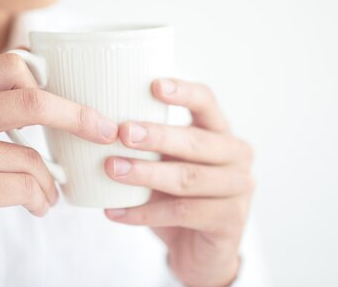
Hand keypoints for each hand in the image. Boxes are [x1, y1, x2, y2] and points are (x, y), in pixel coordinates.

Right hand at [0, 53, 117, 284]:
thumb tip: (44, 90)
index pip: (12, 63)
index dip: (52, 79)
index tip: (76, 98)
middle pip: (32, 97)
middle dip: (78, 116)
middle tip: (104, 130)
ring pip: (33, 155)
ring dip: (51, 180)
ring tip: (49, 193)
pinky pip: (26, 186)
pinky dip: (41, 200)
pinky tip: (37, 207)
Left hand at [104, 78, 254, 286]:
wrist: (200, 252)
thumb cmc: (178, 198)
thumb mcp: (167, 165)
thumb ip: (150, 146)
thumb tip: (98, 125)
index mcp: (221, 132)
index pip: (207, 102)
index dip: (183, 92)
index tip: (153, 85)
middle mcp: (237, 156)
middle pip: (196, 141)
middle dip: (157, 135)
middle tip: (123, 132)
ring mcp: (239, 189)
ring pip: (188, 178)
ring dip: (146, 174)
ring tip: (111, 170)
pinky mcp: (230, 221)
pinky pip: (182, 213)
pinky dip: (144, 213)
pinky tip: (115, 212)